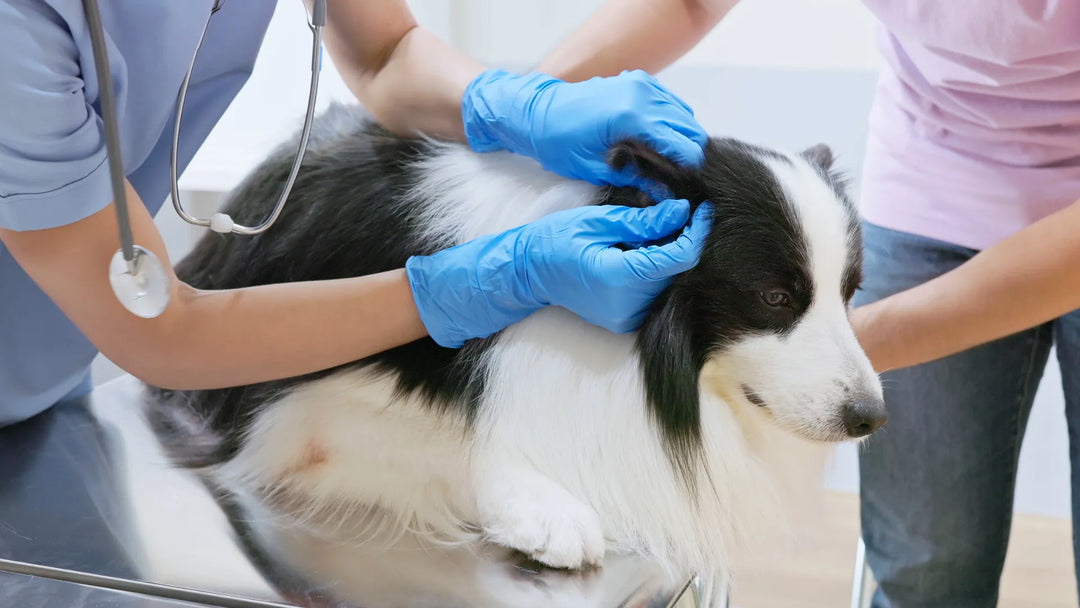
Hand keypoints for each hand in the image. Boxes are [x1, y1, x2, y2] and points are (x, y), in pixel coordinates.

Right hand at [406, 199, 711, 346]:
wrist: (528, 272)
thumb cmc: (556, 240)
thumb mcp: (598, 220)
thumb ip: (643, 221)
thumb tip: (681, 212)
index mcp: (620, 277)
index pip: (679, 256)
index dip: (696, 230)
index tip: (701, 207)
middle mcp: (628, 304)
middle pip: (676, 270)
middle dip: (682, 239)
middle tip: (679, 210)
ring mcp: (626, 317)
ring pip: (667, 281)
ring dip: (668, 255)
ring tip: (657, 228)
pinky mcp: (624, 320)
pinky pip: (652, 292)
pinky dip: (654, 270)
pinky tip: (642, 251)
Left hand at [460, 69, 707, 189]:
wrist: (534, 113)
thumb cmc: (556, 142)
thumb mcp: (595, 169)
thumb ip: (634, 179)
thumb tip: (663, 194)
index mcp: (631, 115)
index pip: (681, 143)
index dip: (691, 168)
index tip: (691, 186)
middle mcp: (641, 93)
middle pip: (687, 127)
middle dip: (690, 154)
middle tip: (684, 179)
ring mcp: (640, 83)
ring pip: (682, 114)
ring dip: (683, 138)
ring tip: (674, 165)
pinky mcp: (637, 81)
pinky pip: (669, 102)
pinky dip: (672, 122)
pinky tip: (662, 143)